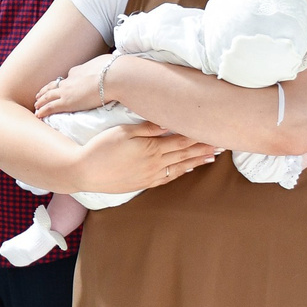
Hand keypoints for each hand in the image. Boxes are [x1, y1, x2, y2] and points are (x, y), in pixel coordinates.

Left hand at [34, 63, 112, 119]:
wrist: (112, 77)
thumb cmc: (114, 71)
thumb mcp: (106, 64)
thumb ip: (105, 66)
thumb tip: (111, 65)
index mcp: (79, 71)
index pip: (70, 76)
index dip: (65, 82)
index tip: (63, 85)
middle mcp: (70, 80)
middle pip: (54, 85)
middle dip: (46, 90)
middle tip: (40, 94)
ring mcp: (67, 91)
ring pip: (48, 96)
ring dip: (41, 101)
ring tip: (36, 105)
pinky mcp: (66, 102)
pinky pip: (50, 107)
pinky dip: (42, 110)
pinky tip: (38, 114)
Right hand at [70, 122, 215, 195]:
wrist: (84, 171)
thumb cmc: (100, 147)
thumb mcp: (122, 131)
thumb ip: (147, 127)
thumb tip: (167, 123)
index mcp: (151, 147)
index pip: (182, 140)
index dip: (199, 137)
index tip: (214, 132)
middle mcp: (155, 163)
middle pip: (185, 154)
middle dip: (204, 148)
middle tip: (222, 144)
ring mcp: (150, 175)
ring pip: (180, 167)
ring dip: (196, 161)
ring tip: (211, 157)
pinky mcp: (143, 184)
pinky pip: (168, 178)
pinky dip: (181, 172)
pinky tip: (187, 169)